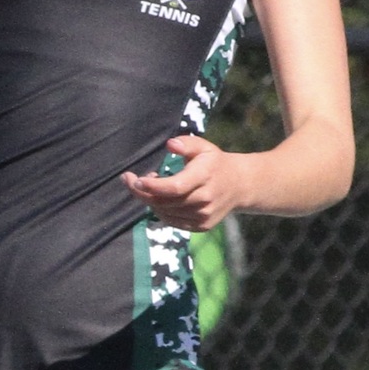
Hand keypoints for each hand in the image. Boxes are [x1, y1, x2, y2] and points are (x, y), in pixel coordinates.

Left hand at [121, 135, 242, 231]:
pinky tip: (158, 197)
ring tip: (147, 185)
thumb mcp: (203, 147)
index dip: (152, 186)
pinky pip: (172, 221)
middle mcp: (205, 199)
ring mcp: (204, 216)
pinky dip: (159, 210)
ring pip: (166, 213)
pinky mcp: (201, 226)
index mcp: (205, 176)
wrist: (239, 186)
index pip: (175, 187)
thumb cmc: (214, 162)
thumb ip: (186, 143)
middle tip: (129, 179)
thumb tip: (170, 144)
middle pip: (166, 202)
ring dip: (150, 200)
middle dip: (142, 192)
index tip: (134, 179)